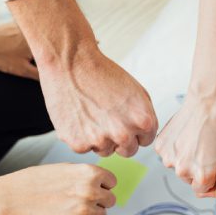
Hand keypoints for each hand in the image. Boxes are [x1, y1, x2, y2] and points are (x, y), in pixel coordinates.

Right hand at [0, 164, 116, 214]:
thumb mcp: (67, 168)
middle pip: (110, 200)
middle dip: (99, 201)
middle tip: (80, 200)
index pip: (112, 182)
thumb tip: (106, 185)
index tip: (89, 188)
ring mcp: (84, 208)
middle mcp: (91, 189)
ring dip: (91, 214)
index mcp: (90, 172)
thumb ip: (88, 176)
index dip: (102, 185)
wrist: (14, 196)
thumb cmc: (38, 180)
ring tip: (70, 208)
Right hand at [41, 45, 158, 156]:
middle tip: (107, 119)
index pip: (145, 141)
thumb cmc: (103, 74)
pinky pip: (85, 147)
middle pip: (128, 151)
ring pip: (105, 150)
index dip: (134, 130)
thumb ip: (144, 118)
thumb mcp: (137, 92)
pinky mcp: (79, 144)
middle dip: (121, 139)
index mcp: (144, 121)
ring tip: (91, 114)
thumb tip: (144, 136)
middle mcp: (124, 134)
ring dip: (100, 138)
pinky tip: (78, 116)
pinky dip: (80, 136)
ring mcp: (101, 141)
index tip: (124, 118)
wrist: (70, 63)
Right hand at [154, 92, 215, 196]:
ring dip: (184, 157)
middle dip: (195, 168)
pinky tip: (185, 135)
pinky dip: (174, 147)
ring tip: (195, 141)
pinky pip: (167, 153)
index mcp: (202, 177)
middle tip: (203, 149)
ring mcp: (169, 158)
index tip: (210, 166)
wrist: (209, 105)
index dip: (207, 178)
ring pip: (176, 165)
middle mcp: (184, 170)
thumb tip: (211, 190)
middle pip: (187, 178)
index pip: (200, 189)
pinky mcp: (160, 146)